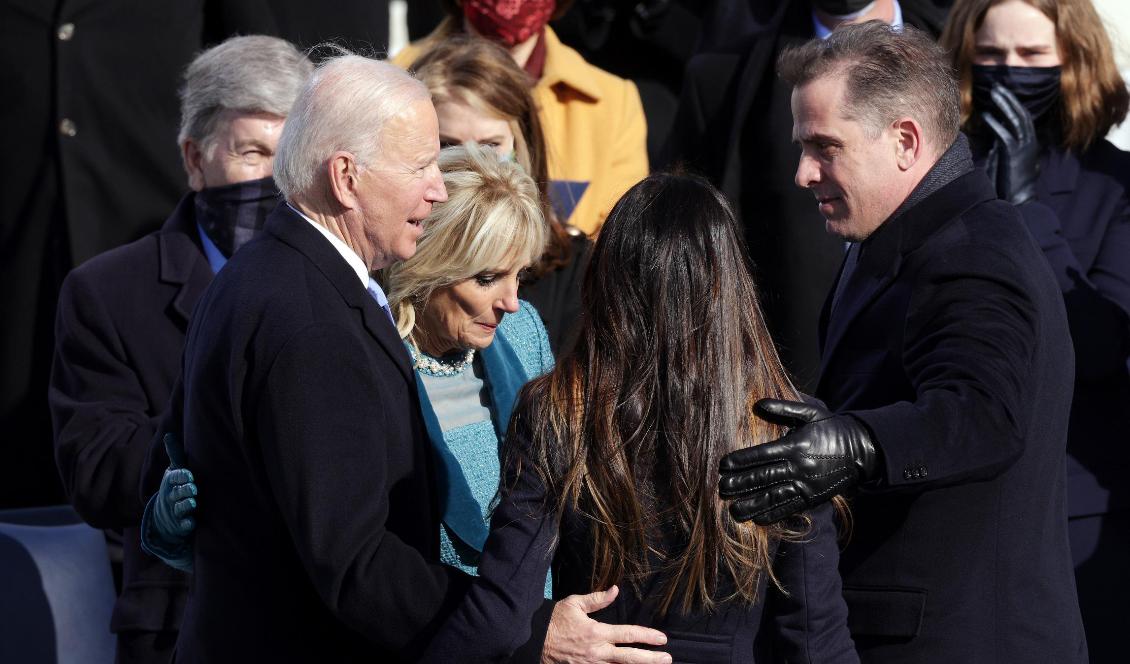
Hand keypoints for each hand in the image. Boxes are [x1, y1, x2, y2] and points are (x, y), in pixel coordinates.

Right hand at [153, 433, 197, 538]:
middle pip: (177, 492)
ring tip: (193, 502)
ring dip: (186, 505)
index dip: (181, 476)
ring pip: (180, 508)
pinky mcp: (180, 524)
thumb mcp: (174, 472)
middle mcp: (171, 496)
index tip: (189, 474)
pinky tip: (191, 523)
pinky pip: (183, 525)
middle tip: (193, 488)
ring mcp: (175, 511)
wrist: (164, 517)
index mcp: (171, 482)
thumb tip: (168, 434)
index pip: (175, 477)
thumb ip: (175, 455)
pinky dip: (187, 525)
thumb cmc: (174, 488)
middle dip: (184, 490)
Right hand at [542, 586, 670, 663]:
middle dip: (651, 659)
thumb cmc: (554, 621)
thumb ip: (597, 599)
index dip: (647, 636)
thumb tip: (615, 590)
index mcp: (597, 632)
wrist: (534, 641)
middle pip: (630, 658)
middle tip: (667, 659)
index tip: (662, 638)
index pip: (628, 634)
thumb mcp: (574, 604)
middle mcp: (597, 652)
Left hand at [718, 399, 878, 524]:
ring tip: (734, 510)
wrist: (863, 450)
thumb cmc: (833, 428)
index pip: (761, 454)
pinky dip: (773, 514)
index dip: (741, 461)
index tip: (723, 466)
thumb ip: (784, 408)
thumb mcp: (811, 413)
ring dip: (753, 504)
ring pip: (775, 497)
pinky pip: (790, 508)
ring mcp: (806, 485)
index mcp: (795, 446)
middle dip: (741, 484)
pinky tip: (757, 519)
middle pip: (764, 477)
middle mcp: (799, 467)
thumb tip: (758, 404)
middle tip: (722, 488)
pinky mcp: (813, 497)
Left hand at [981, 84, 1039, 204]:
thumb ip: (1001, 153)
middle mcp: (1028, 143)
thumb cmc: (1008, 187)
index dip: (1012, 105)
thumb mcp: (1004, 165)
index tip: (1000, 95)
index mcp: (1027, 144)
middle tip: (997, 86)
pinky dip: (995, 123)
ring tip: (994, 92)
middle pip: (1020, 114)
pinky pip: (1005, 134)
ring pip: (1016, 120)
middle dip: (1009, 99)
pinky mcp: (1014, 154)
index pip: (1021, 119)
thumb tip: (994, 145)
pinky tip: (986, 114)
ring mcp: (1023, 148)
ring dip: (1005, 104)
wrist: (1018, 203)